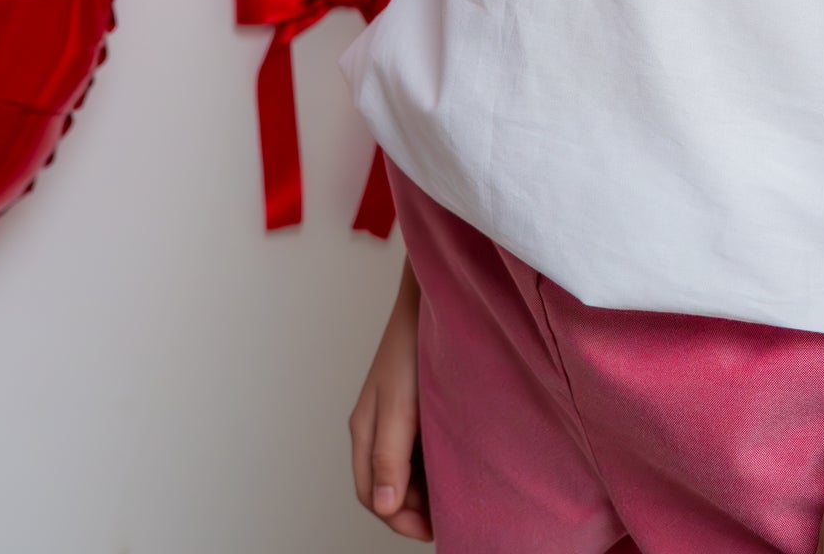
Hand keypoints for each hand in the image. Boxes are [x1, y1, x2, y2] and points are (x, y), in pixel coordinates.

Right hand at [349, 263, 433, 540]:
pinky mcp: (417, 402)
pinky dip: (436, 460)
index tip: (434, 528)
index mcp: (363, 430)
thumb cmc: (412, 345)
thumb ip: (390, 456)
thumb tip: (385, 505)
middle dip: (415, 507)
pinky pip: (421, 445)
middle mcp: (376, 426)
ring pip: (407, 467)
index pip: (371, 494)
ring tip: (459, 490)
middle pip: (388, 485)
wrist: (433, 295)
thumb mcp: (400, 406)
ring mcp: (396, 414)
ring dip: (427, 485)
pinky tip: (459, 459)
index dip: (400, 518)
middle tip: (451, 514)